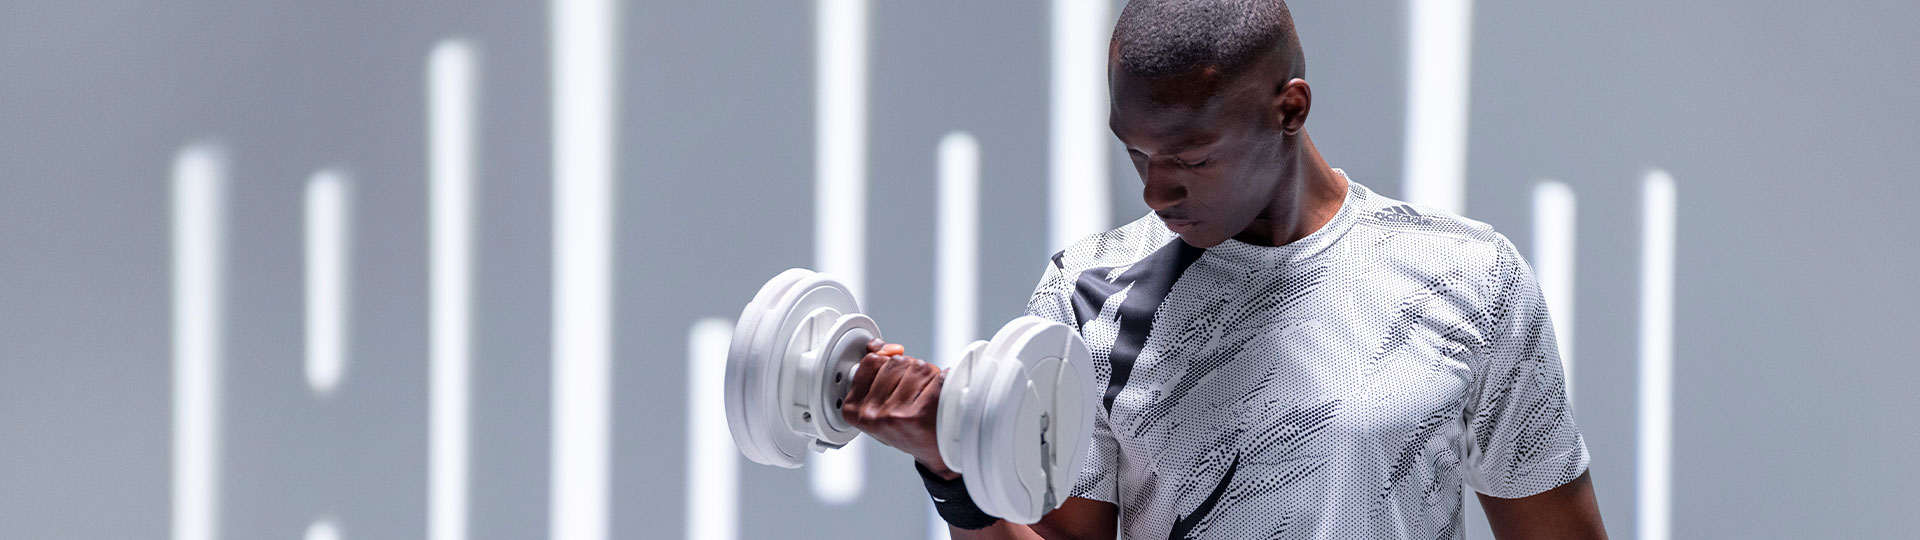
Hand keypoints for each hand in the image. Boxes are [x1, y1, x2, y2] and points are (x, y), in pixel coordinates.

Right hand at [841, 338, 956, 479]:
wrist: (934, 453)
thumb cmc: (906, 426)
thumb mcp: (878, 401)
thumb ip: (872, 370)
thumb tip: (877, 346)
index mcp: (854, 410)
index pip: (872, 361)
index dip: (889, 364)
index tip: (896, 382)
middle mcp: (872, 414)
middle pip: (896, 362)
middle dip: (910, 370)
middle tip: (914, 394)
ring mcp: (895, 415)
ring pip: (918, 366)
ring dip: (928, 375)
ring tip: (927, 397)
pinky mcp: (921, 414)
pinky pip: (938, 377)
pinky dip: (945, 379)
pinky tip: (942, 393)